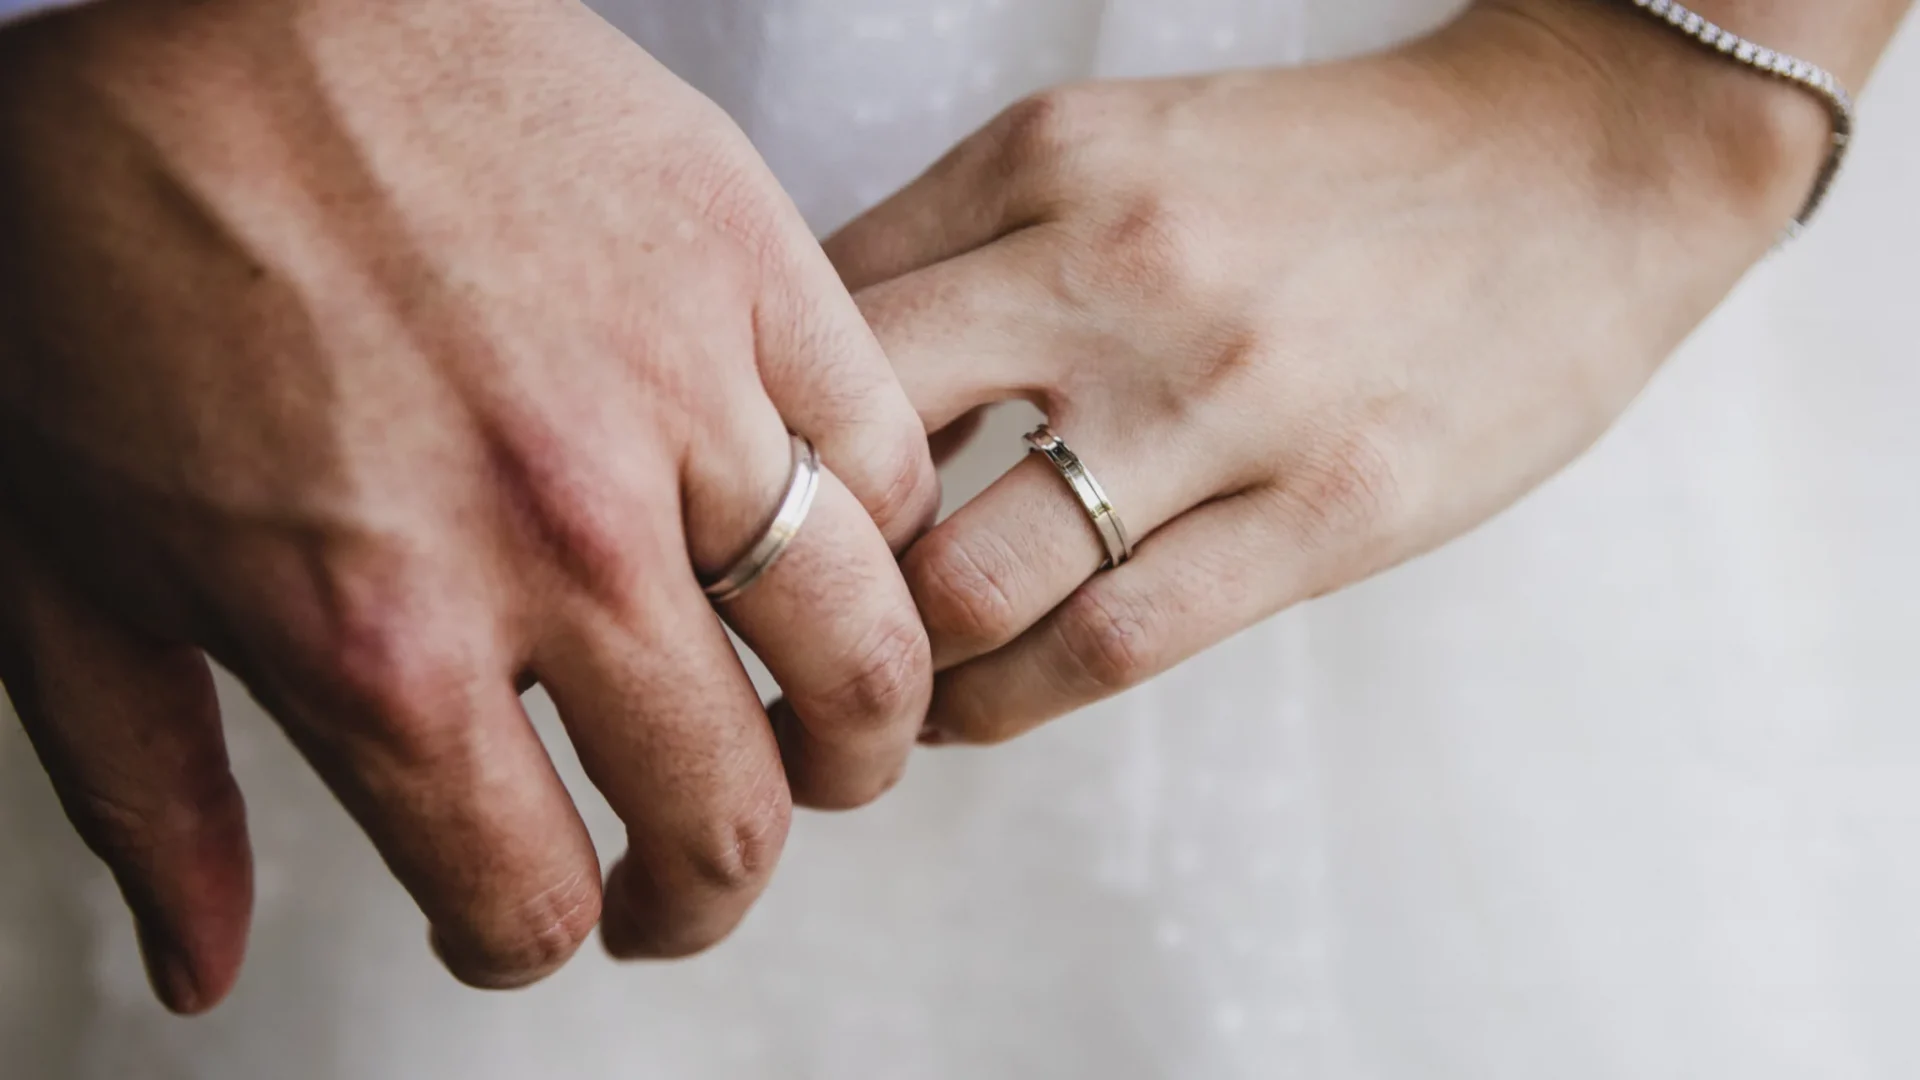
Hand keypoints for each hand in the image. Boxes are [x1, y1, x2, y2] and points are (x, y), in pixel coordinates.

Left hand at [0, 0, 936, 1009]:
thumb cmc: (113, 245)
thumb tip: (208, 963)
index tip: (532, 916)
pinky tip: (824, 551)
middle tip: (684, 880)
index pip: (528, 893)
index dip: (533, 938)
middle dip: (704, 888)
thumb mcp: (63, 563)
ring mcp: (680, 400)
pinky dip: (879, 538)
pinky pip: (888, 459)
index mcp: (379, 635)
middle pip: (725, 812)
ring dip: (852, 740)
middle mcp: (560, 539)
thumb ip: (149, 790)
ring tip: (820, 746)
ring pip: (865, 650)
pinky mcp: (753, 272)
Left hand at [827, 2, 1828, 743]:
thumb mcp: (1119, 150)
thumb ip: (965, 247)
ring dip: (888, 667)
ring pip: (971, 583)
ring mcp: (1224, 396)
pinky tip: (970, 711)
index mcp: (1047, 165)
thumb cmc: (1316, 173)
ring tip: (863, 692)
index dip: (747, 443)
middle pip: (860, 459)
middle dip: (775, 573)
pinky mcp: (1328, 508)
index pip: (818, 324)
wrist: (1568, 164)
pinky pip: (1108, 645)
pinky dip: (1005, 703)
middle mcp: (1113, 270)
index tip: (727, 518)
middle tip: (750, 636)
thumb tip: (820, 391)